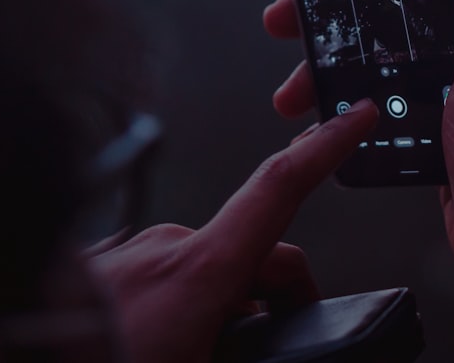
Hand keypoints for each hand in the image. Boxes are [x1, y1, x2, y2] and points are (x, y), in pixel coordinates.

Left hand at [87, 101, 378, 362]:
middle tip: (269, 338)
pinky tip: (151, 340)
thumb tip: (266, 343)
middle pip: (250, 251)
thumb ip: (246, 349)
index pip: (280, 187)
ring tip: (192, 350)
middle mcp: (165, 247)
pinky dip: (170, 300)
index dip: (328, 147)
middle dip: (272, 292)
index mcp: (200, 272)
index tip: (356, 115)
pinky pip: (155, 272)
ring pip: (201, 265)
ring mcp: (127, 253)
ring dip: (215, 302)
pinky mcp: (97, 263)